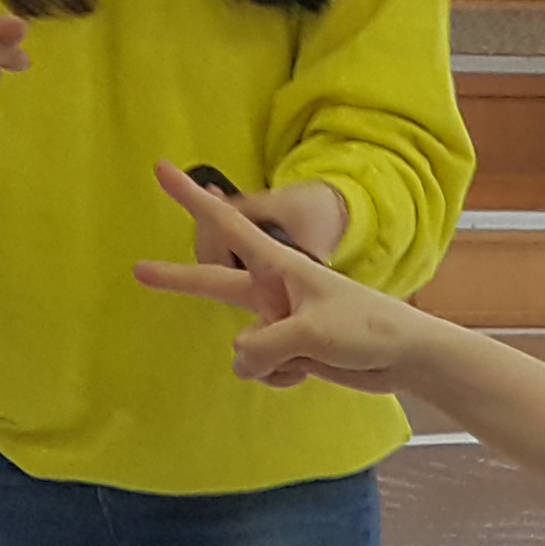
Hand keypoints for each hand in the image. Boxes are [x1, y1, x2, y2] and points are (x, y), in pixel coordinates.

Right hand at [138, 162, 437, 393]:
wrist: (407, 359)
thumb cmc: (367, 329)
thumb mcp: (309, 332)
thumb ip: (265, 346)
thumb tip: (239, 361)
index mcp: (279, 266)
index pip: (226, 226)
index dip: (191, 197)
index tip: (162, 168)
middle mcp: (274, 291)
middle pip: (216, 286)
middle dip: (180, 280)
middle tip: (137, 271)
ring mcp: (280, 323)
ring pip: (245, 348)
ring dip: (269, 361)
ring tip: (309, 355)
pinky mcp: (291, 352)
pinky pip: (264, 370)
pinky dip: (283, 377)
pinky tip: (311, 371)